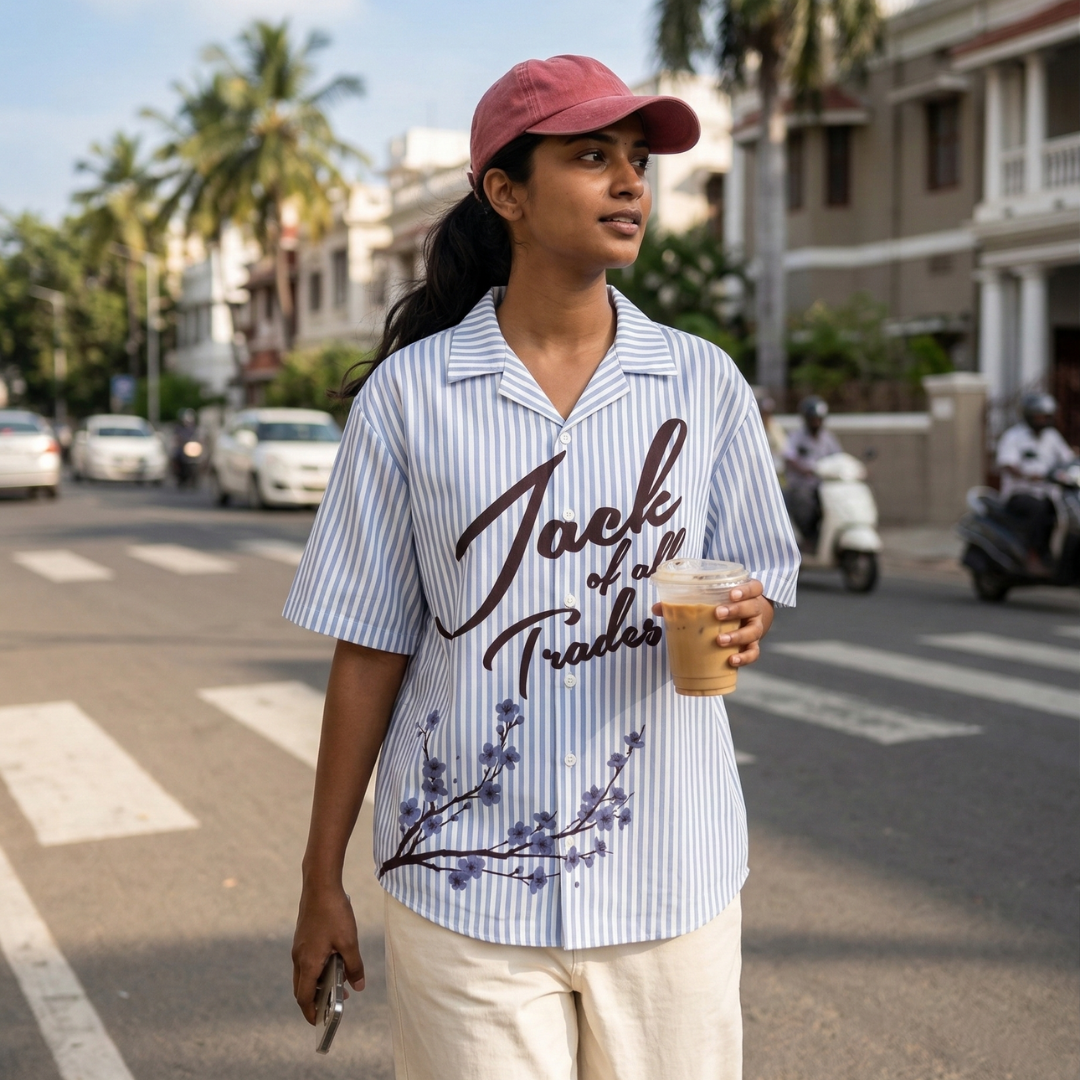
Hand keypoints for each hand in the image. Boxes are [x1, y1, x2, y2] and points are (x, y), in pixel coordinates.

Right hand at [292, 882, 364, 1024]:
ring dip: (317, 984)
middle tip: (331, 1007)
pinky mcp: (302, 938)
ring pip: (304, 975)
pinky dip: (316, 969)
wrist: (319, 885)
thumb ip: (354, 966)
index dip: (311, 1012)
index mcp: (308, 963)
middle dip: (315, 1001)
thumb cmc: (334, 912)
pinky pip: (306, 961)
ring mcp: (298, 947)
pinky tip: (333, 962)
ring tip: (338, 984)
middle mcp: (299, 958)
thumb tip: (358, 987)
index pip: (304, 997)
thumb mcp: (349, 941)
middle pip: (302, 989)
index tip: (319, 1022)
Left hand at [652, 578, 774, 667]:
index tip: (731, 594)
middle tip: (718, 613)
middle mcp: (755, 610)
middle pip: (752, 608)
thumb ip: (687, 598)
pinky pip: (753, 653)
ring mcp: (755, 628)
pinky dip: (744, 657)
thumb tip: (657, 608)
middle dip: (735, 611)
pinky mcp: (753, 645)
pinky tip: (731, 660)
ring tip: (719, 640)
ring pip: (753, 632)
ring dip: (737, 636)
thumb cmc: (724, 604)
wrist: (747, 618)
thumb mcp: (712, 597)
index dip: (745, 590)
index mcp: (747, 594)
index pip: (754, 587)